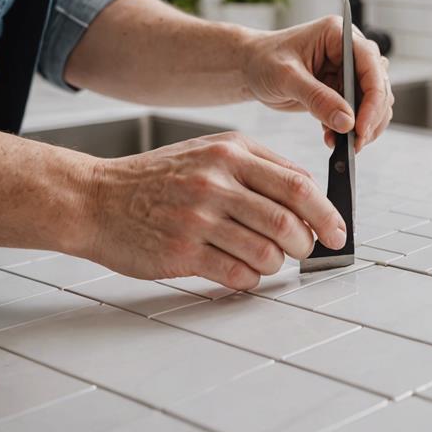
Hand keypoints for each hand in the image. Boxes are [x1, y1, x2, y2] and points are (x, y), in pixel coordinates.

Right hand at [80, 132, 342, 289]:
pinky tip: (242, 270)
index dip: (327, 213)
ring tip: (269, 259)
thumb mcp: (211, 152)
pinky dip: (251, 278)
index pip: (299, 184)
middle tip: (306, 250)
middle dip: (308, 244)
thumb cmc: (160, 179)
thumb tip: (312, 192)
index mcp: (231, 154)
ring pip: (268, 253)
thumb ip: (261, 166)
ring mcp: (198, 218)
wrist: (95, 199)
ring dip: (278, 263)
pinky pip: (238, 275)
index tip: (337, 232)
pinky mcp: (182, 252)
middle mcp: (216, 182)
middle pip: (288, 222)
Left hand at [243, 16, 393, 152]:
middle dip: (370, 118)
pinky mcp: (344, 89)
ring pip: (374, 102)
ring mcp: (349, 71)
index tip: (361, 128)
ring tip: (341, 143)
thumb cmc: (263, 61)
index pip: (371, 66)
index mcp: (339, 35)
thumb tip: (347, 122)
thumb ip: (317, 99)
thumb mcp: (286, 78)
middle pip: (379, 86)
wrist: (250, 68)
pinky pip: (359, 113)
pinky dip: (350, 129)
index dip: (373, 99)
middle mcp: (350, 51)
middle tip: (355, 143)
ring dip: (363, 126)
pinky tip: (332, 138)